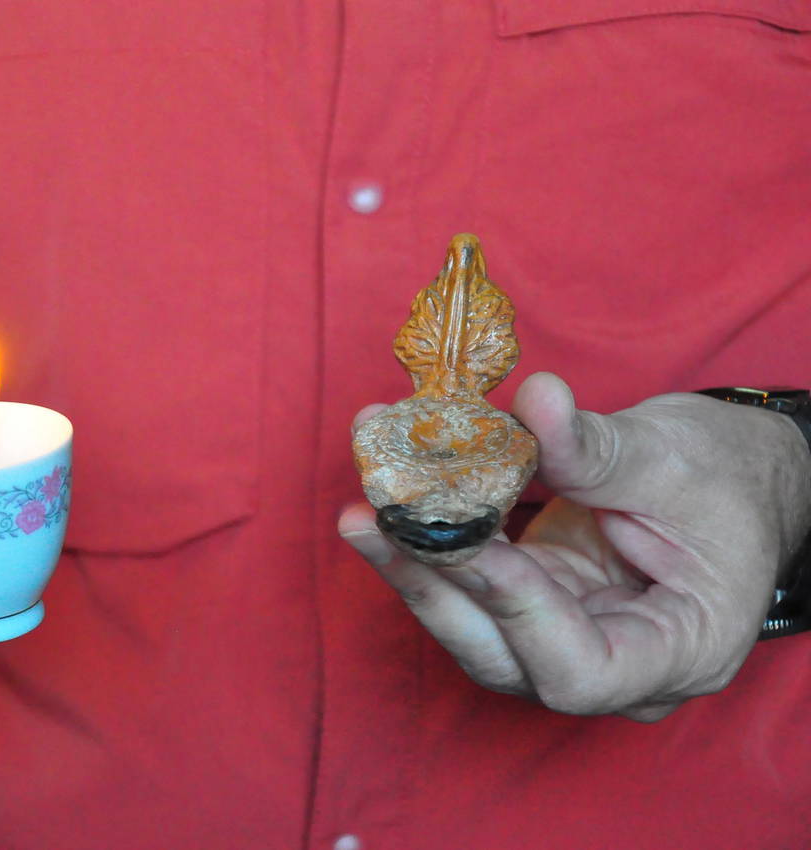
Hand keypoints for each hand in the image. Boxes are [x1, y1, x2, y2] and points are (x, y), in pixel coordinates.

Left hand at [340, 372, 810, 720]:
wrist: (728, 480)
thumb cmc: (727, 479)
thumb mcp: (675, 457)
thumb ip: (598, 446)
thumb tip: (534, 401)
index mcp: (678, 652)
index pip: (579, 670)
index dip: (516, 610)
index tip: (472, 542)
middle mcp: (611, 667)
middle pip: (501, 653)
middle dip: (431, 584)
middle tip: (371, 518)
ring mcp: (560, 637)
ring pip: (468, 624)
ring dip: (409, 562)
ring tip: (360, 504)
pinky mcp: (526, 601)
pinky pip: (464, 584)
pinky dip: (423, 539)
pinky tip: (382, 493)